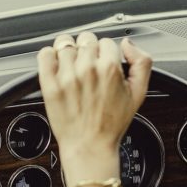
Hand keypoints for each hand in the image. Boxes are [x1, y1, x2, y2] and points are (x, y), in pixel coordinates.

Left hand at [37, 32, 152, 184]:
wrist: (89, 146)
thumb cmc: (112, 124)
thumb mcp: (139, 93)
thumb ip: (142, 62)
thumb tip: (128, 44)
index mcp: (109, 68)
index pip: (107, 41)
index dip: (106, 53)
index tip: (103, 64)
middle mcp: (87, 69)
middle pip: (86, 40)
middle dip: (89, 51)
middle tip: (88, 68)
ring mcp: (66, 76)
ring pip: (65, 44)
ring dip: (69, 52)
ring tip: (72, 68)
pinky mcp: (49, 84)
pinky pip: (45, 54)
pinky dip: (49, 56)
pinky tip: (56, 66)